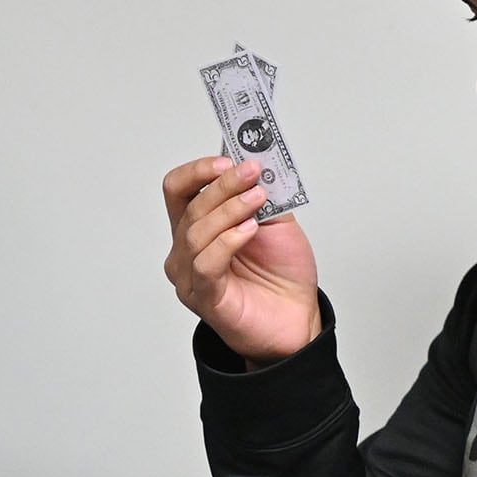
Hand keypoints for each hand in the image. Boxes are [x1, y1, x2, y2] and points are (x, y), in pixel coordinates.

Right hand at [162, 154, 321, 362]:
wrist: (298, 316)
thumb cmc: (281, 274)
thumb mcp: (275, 220)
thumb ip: (262, 194)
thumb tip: (255, 162)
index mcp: (198, 226)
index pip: (178, 189)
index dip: (199, 170)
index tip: (229, 160)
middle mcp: (186, 250)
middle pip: (189, 206)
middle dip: (223, 185)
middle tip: (251, 174)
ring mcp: (190, 275)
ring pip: (195, 232)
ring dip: (229, 210)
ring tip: (258, 201)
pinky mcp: (203, 298)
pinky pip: (206, 264)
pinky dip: (227, 241)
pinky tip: (249, 231)